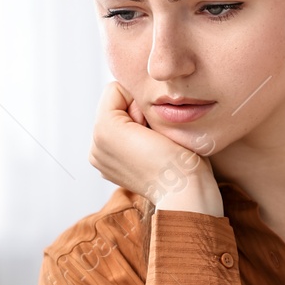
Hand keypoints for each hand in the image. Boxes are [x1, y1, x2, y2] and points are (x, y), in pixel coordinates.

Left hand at [89, 82, 221, 213]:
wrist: (188, 193)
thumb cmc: (176, 158)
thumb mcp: (151, 117)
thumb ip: (132, 97)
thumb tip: (134, 94)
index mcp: (100, 133)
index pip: (116, 91)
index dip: (140, 101)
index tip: (152, 124)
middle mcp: (96, 148)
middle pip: (118, 107)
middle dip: (139, 114)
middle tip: (156, 136)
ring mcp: (104, 161)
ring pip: (124, 121)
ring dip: (142, 126)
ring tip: (157, 145)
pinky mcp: (114, 171)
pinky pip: (126, 139)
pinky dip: (141, 140)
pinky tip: (153, 154)